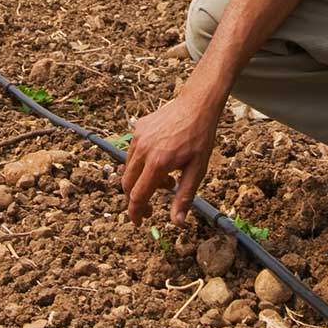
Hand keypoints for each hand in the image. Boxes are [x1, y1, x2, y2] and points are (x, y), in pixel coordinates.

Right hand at [120, 90, 222, 224]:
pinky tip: (161, 161)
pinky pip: (132, 153)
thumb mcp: (197, 170)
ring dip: (141, 181)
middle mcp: (142, 150)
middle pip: (127, 184)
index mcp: (157, 163)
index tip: (139, 222)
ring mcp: (137, 138)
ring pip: (128, 169)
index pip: (137, 196)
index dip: (136, 212)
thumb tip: (176, 222)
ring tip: (166, 179)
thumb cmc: (200, 138)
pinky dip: (141, 164)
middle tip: (151, 207)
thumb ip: (184, 196)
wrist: (196, 105)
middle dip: (136, 199)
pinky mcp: (137, 129)